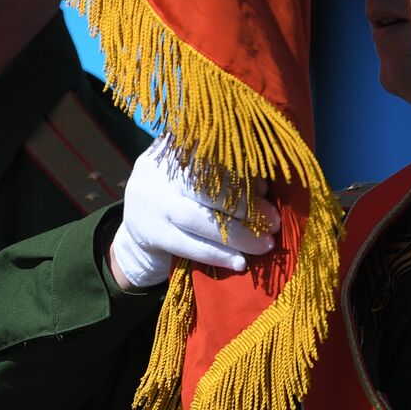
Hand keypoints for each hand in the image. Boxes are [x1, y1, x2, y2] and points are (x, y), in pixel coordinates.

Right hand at [109, 139, 278, 289]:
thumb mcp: (192, 175)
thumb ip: (223, 174)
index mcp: (174, 147)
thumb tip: (263, 187)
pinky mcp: (151, 233)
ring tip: (264, 244)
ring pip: (199, 218)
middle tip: (273, 221)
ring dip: (237, 234)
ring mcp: (152, 202)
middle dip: (245, 205)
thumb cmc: (179, 196)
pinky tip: (239, 262)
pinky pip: (188, 245)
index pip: (212, 155)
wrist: (136, 229)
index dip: (242, 173)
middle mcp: (160, 170)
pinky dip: (217, 255)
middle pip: (206, 186)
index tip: (266, 189)